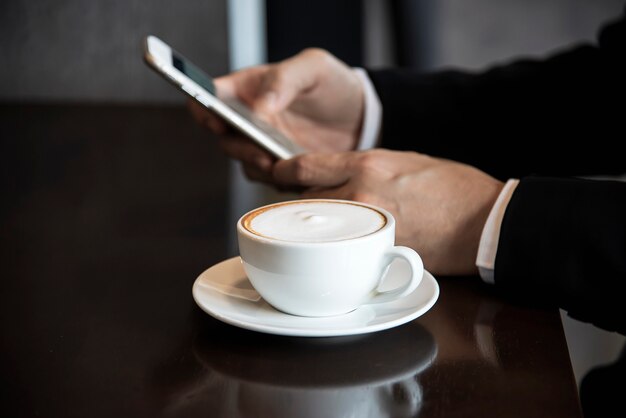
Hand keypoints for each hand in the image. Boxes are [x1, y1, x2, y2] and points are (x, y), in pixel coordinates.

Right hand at [188, 48, 364, 182]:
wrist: (363, 116)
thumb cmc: (334, 84)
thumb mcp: (314, 68)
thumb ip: (285, 80)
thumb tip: (259, 107)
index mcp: (248, 88)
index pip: (209, 98)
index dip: (205, 111)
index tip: (219, 123)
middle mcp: (250, 119)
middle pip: (225, 138)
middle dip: (240, 148)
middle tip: (262, 154)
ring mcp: (264, 145)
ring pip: (246, 164)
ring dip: (259, 168)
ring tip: (281, 167)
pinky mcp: (282, 167)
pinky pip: (271, 180)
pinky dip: (280, 181)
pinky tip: (298, 176)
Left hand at [272, 149, 503, 274]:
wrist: (485, 220)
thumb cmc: (451, 187)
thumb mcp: (404, 161)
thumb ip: (364, 168)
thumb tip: (338, 177)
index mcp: (366, 164)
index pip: (303, 167)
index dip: (282, 172)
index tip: (276, 174)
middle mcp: (360, 195)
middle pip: (303, 201)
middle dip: (297, 204)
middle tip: (299, 209)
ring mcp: (367, 229)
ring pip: (318, 229)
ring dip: (314, 229)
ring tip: (319, 230)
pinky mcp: (378, 256)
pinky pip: (343, 252)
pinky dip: (337, 251)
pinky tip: (341, 251)